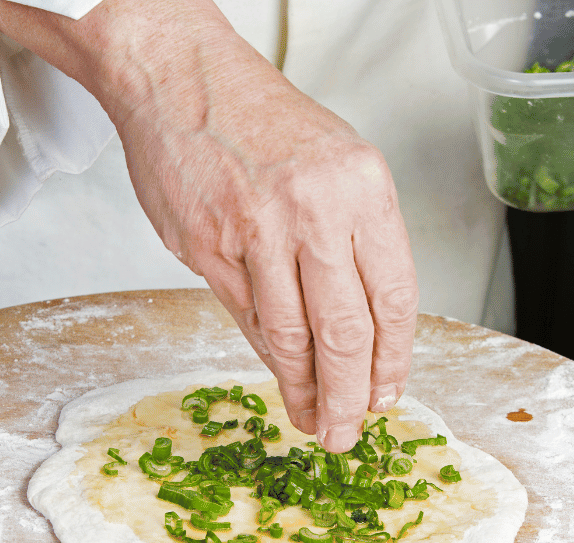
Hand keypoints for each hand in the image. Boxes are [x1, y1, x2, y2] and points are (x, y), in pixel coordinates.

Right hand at [0, 0, 417, 450]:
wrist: (181, 76)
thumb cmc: (260, 125)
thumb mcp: (331, 170)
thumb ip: (347, 246)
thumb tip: (358, 336)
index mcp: (362, 188)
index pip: (393, 297)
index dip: (392, 361)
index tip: (386, 396)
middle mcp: (317, 209)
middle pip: (347, 332)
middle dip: (349, 397)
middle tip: (346, 434)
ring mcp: (261, 230)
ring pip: (294, 337)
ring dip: (305, 392)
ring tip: (311, 423)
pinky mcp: (212, 247)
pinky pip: (249, 318)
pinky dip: (268, 357)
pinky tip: (280, 379)